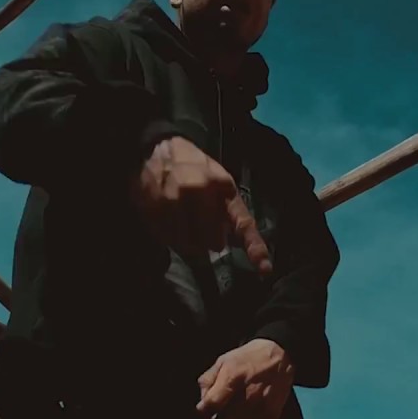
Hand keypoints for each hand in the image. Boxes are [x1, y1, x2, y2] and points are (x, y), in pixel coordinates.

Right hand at [132, 136, 271, 273]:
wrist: (155, 149)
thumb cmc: (193, 166)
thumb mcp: (219, 180)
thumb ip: (231, 211)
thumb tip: (241, 243)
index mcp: (223, 186)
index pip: (242, 223)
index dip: (254, 247)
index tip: (265, 269)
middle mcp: (199, 193)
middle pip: (212, 243)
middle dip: (209, 240)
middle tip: (199, 226)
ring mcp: (174, 202)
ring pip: (188, 245)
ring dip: (187, 241)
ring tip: (181, 220)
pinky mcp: (153, 210)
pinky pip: (167, 241)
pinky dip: (169, 237)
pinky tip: (167, 220)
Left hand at [196, 339, 293, 418]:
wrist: (280, 356)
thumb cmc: (249, 357)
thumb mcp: (223, 360)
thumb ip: (208, 380)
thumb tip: (202, 400)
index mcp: (232, 378)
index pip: (211, 405)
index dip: (204, 409)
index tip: (205, 408)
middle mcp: (248, 395)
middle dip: (218, 415)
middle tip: (222, 405)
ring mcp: (261, 407)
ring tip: (238, 404)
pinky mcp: (271, 415)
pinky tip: (250, 408)